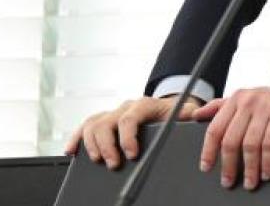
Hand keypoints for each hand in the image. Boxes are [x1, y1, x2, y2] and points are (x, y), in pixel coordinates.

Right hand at [64, 95, 202, 169]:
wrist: (171, 107)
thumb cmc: (178, 112)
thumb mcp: (187, 112)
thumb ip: (191, 114)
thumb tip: (198, 116)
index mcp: (145, 105)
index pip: (130, 118)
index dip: (127, 137)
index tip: (131, 154)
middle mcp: (126, 107)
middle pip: (107, 122)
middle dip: (108, 145)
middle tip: (113, 164)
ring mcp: (113, 114)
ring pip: (93, 124)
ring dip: (92, 144)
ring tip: (98, 161)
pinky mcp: (104, 122)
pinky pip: (85, 127)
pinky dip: (76, 138)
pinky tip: (72, 151)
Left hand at [193, 83, 269, 189]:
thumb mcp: (245, 98)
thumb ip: (220, 106)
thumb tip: (196, 114)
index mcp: (236, 98)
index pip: (215, 128)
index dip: (208, 151)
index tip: (206, 167)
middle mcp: (249, 101)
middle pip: (231, 140)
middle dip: (229, 165)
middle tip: (228, 181)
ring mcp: (266, 107)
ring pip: (250, 145)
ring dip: (250, 168)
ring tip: (250, 181)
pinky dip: (267, 162)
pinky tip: (266, 172)